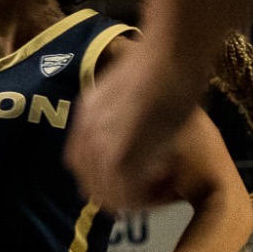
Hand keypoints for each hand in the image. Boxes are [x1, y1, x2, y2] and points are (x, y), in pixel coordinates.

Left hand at [64, 46, 196, 210]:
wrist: (170, 53)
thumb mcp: (126, 91)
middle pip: (92, 188)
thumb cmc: (161, 63)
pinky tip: (171, 176)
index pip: (81, 167)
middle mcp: (85, 137)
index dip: (109, 179)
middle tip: (155, 187)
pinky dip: (151, 195)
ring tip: (167, 182)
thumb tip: (134, 134)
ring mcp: (100, 149)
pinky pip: (129, 195)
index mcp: (83, 120)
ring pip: (110, 197)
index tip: (138, 176)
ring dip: (139, 198)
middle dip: (124, 195)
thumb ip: (119, 115)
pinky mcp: (121, 158)